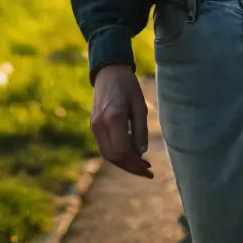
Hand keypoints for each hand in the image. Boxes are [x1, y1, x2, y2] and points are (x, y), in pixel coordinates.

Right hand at [91, 64, 152, 178]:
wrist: (108, 71)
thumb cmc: (128, 85)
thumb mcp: (140, 104)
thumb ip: (140, 129)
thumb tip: (142, 153)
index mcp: (113, 118)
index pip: (121, 151)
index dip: (135, 164)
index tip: (149, 170)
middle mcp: (100, 125)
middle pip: (113, 157)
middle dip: (130, 167)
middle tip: (147, 170)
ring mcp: (94, 126)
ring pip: (108, 154)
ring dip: (124, 162)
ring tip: (142, 163)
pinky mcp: (93, 126)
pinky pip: (105, 146)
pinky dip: (117, 153)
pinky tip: (131, 152)